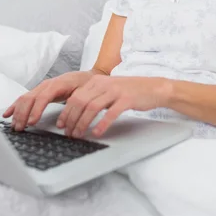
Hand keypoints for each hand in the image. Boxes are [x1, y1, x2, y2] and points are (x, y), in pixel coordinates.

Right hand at [2, 71, 93, 130]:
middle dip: (23, 114)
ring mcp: (41, 87)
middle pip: (30, 99)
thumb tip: (66, 118)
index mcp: (57, 85)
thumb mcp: (83, 93)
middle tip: (20, 128)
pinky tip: (8, 114)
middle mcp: (46, 85)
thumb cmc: (84, 85)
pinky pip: (24, 98)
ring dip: (18, 113)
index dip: (36, 111)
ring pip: (24, 98)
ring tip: (15, 126)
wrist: (85, 77)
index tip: (31, 123)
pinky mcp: (38, 91)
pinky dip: (15, 106)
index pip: (43, 98)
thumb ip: (74, 103)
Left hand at [56, 75, 170, 137]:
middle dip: (72, 119)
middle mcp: (104, 83)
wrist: (154, 88)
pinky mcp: (127, 99)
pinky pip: (111, 113)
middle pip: (80, 102)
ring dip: (82, 123)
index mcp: (97, 81)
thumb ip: (94, 96)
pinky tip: (97, 132)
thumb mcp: (108, 89)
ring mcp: (115, 90)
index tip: (62, 124)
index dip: (66, 112)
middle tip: (69, 133)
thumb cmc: (130, 91)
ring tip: (79, 135)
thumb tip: (77, 113)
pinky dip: (101, 124)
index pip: (75, 96)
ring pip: (92, 107)